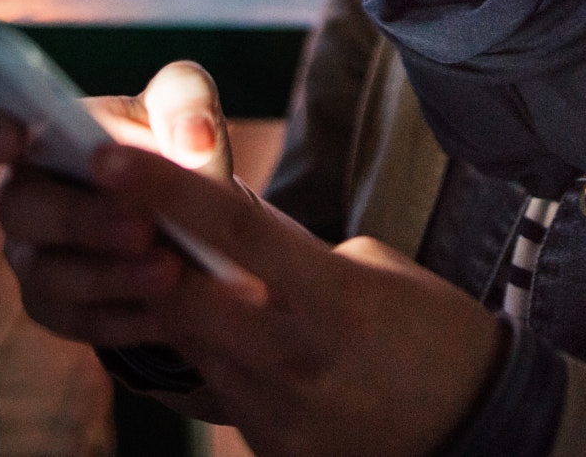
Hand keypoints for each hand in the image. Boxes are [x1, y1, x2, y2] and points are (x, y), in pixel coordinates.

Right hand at [0, 61, 248, 358]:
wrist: (201, 225)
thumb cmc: (174, 150)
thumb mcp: (187, 114)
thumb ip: (187, 101)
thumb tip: (192, 132)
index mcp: (34, 131)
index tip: (13, 137)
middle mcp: (21, 194)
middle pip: (16, 208)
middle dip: (78, 218)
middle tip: (143, 225)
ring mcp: (33, 256)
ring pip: (47, 274)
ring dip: (109, 274)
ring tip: (171, 268)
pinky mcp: (58, 308)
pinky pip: (78, 320)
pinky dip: (126, 315)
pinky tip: (170, 310)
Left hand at [71, 142, 504, 456]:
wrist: (479, 431)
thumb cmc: (436, 332)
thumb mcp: (374, 269)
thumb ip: (294, 250)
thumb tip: (225, 220)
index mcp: (330, 297)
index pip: (231, 232)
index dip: (164, 192)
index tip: (108, 158)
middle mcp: (293, 358)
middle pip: (181, 298)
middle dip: (135, 255)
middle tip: (106, 215)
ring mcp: (278, 413)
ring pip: (191, 346)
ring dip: (174, 306)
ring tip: (170, 266)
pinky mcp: (273, 450)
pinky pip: (221, 392)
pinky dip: (216, 356)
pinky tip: (237, 336)